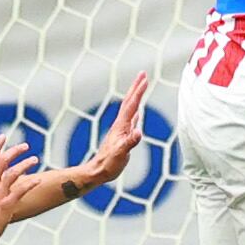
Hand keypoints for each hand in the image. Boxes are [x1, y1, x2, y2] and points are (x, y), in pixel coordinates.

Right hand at [0, 134, 40, 244]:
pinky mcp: (6, 204)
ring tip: (35, 159)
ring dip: (25, 164)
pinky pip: (20, 190)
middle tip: (25, 146)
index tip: (2, 137)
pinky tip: (38, 180)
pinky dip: (30, 183)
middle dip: (13, 151)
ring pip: (12, 173)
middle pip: (1, 162)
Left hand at [70, 73, 153, 187]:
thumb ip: (130, 142)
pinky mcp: (123, 135)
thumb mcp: (121, 153)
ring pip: (130, 108)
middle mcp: (121, 124)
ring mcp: (122, 129)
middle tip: (143, 73)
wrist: (99, 171)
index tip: (146, 79)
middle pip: (129, 101)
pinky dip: (136, 111)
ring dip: (136, 96)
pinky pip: (132, 119)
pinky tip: (139, 112)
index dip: (139, 91)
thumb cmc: (109, 163)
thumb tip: (139, 132)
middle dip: (136, 87)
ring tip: (141, 86)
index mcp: (121, 125)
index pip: (132, 105)